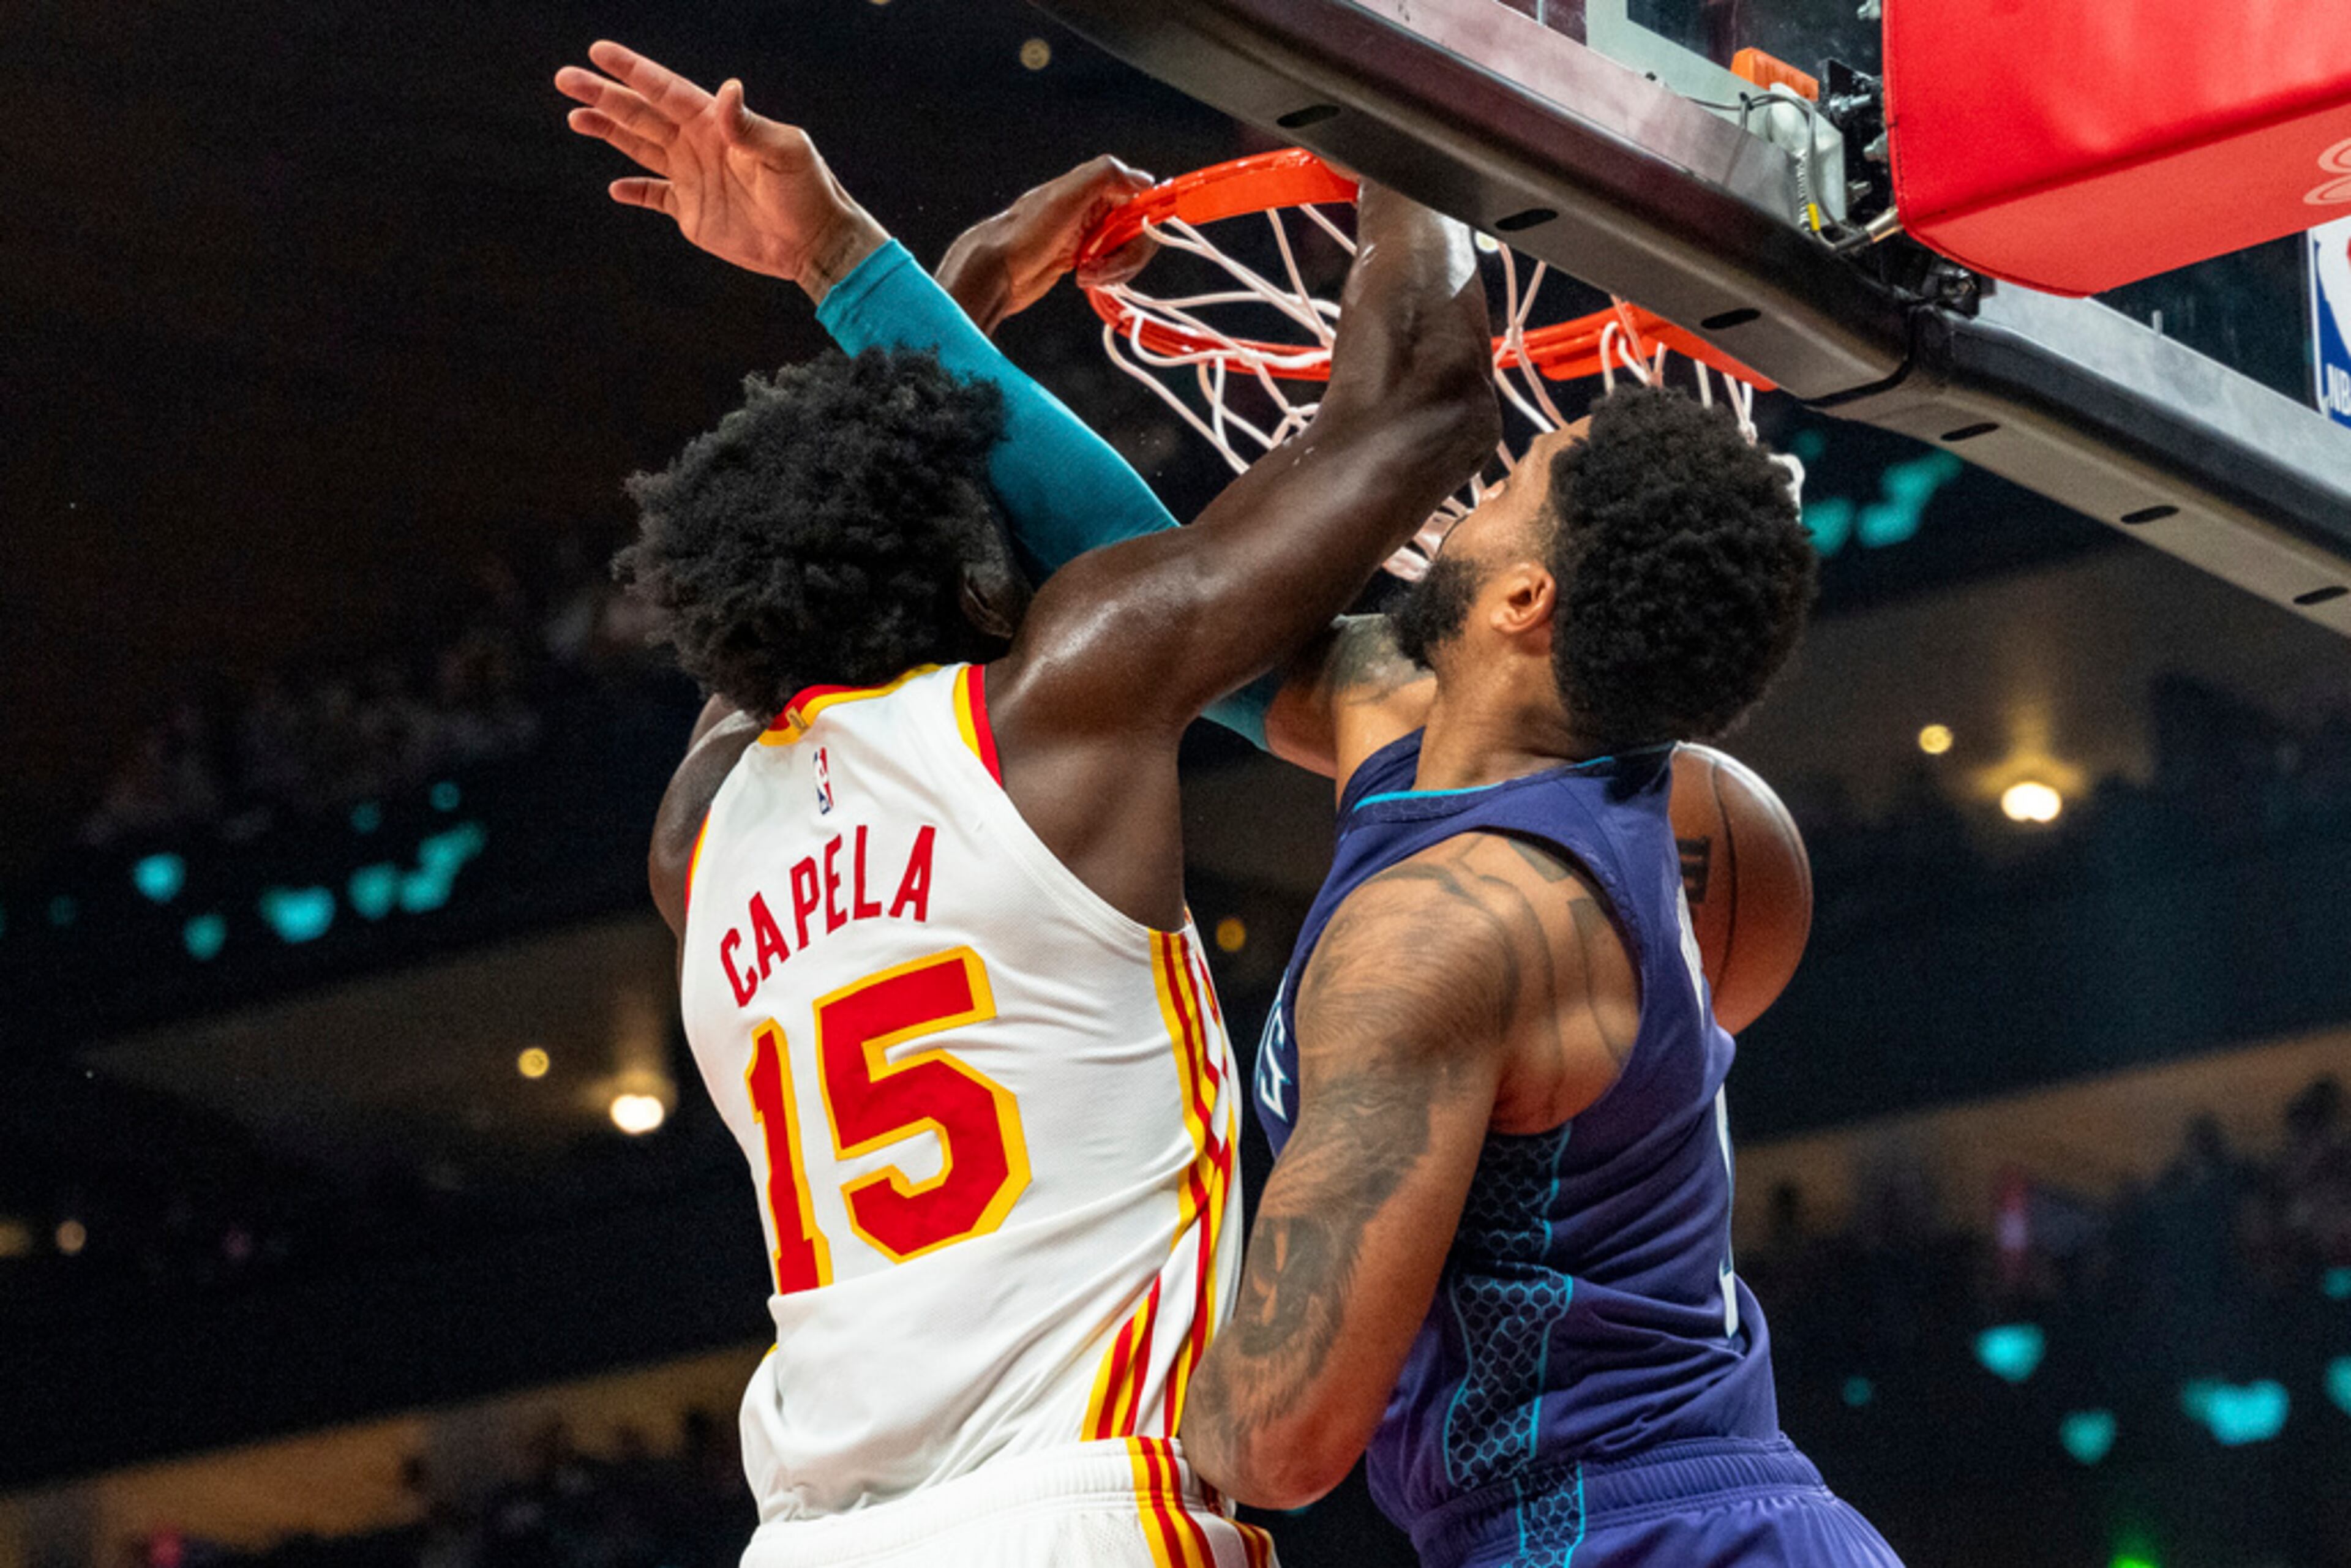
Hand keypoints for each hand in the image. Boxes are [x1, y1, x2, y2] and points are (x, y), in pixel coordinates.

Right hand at [556, 40, 884, 299]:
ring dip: (608, 130)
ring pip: (640, 147)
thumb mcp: (785, 153)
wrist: (815, 242)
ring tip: (575, 116)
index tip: (599, 52)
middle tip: (566, 79)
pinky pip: (655, 196)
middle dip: (603, 96)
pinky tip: (614, 187)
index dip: (633, 71)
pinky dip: (635, 192)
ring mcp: (694, 177)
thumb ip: (750, 125)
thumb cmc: (808, 192)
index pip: (666, 91)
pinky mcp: (693, 212)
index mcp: (716, 125)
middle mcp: (699, 145)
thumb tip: (727, 89)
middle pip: (642, 114)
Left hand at [937, 155, 1159, 334]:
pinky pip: (1112, 268)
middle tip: (1102, 267)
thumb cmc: (1024, 234)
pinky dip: (1104, 277)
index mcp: (1094, 188)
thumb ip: (1104, 175)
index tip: (1130, 241)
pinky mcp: (1083, 259)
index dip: (1143, 223)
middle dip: (1126, 255)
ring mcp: (1089, 235)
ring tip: (1086, 274)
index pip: (1141, 200)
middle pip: (1138, 231)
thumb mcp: (1064, 196)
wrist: (995, 271)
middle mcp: (1094, 208)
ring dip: (1114, 270)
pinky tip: (1081, 278)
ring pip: (1126, 253)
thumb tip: (1143, 179)